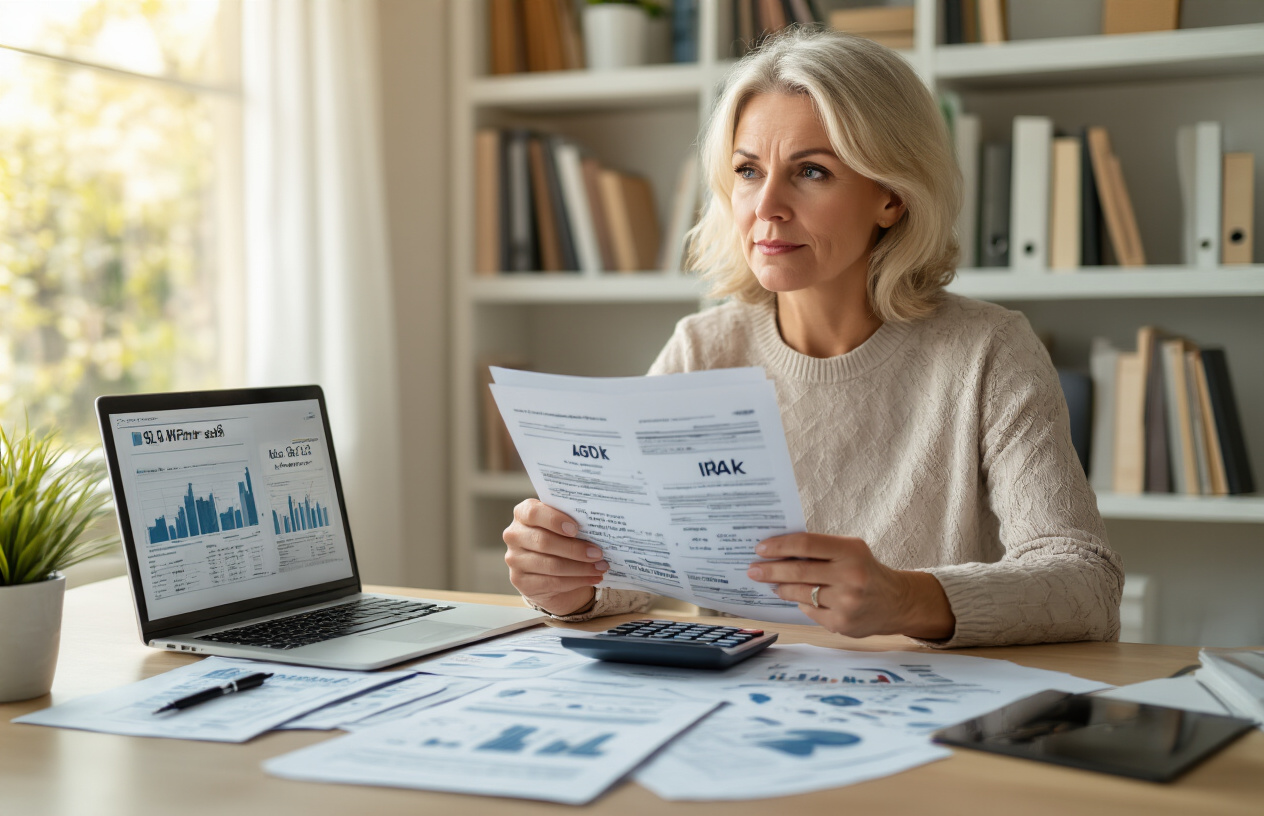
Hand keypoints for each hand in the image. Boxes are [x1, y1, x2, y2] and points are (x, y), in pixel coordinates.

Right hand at [503, 499, 607, 615]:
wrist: (546, 569)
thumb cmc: (558, 539)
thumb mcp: (561, 526)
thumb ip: (571, 522)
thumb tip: (597, 528)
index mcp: (523, 514)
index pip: (533, 513)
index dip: (554, 520)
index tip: (576, 529)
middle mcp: (514, 535)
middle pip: (544, 542)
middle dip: (575, 549)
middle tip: (598, 553)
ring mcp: (514, 560)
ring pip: (551, 565)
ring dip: (581, 568)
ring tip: (600, 568)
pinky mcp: (521, 582)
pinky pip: (552, 582)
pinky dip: (577, 581)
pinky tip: (592, 578)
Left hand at [746, 533, 954, 639]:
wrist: (896, 602)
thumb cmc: (865, 570)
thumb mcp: (850, 550)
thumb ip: (819, 550)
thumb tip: (777, 551)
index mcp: (851, 551)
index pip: (806, 544)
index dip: (779, 546)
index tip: (760, 548)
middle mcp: (850, 576)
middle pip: (798, 572)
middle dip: (770, 570)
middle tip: (753, 569)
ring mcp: (846, 603)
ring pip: (800, 594)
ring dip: (781, 588)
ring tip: (772, 584)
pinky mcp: (841, 623)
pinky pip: (809, 611)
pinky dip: (801, 603)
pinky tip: (798, 598)